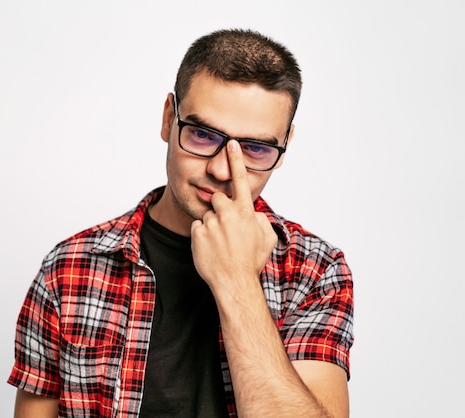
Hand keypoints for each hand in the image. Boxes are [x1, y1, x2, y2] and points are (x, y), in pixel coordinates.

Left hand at [191, 140, 277, 294]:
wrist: (233, 282)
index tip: (231, 143)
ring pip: (208, 215)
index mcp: (246, 212)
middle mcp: (228, 214)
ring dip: (212, 226)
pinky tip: (210, 249)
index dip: (236, 160)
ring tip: (220, 244)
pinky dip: (202, 236)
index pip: (240, 180)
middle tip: (226, 229)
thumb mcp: (266, 238)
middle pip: (218, 198)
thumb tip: (254, 214)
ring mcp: (211, 223)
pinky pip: (198, 227)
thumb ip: (261, 220)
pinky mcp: (197, 233)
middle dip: (220, 209)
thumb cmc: (251, 261)